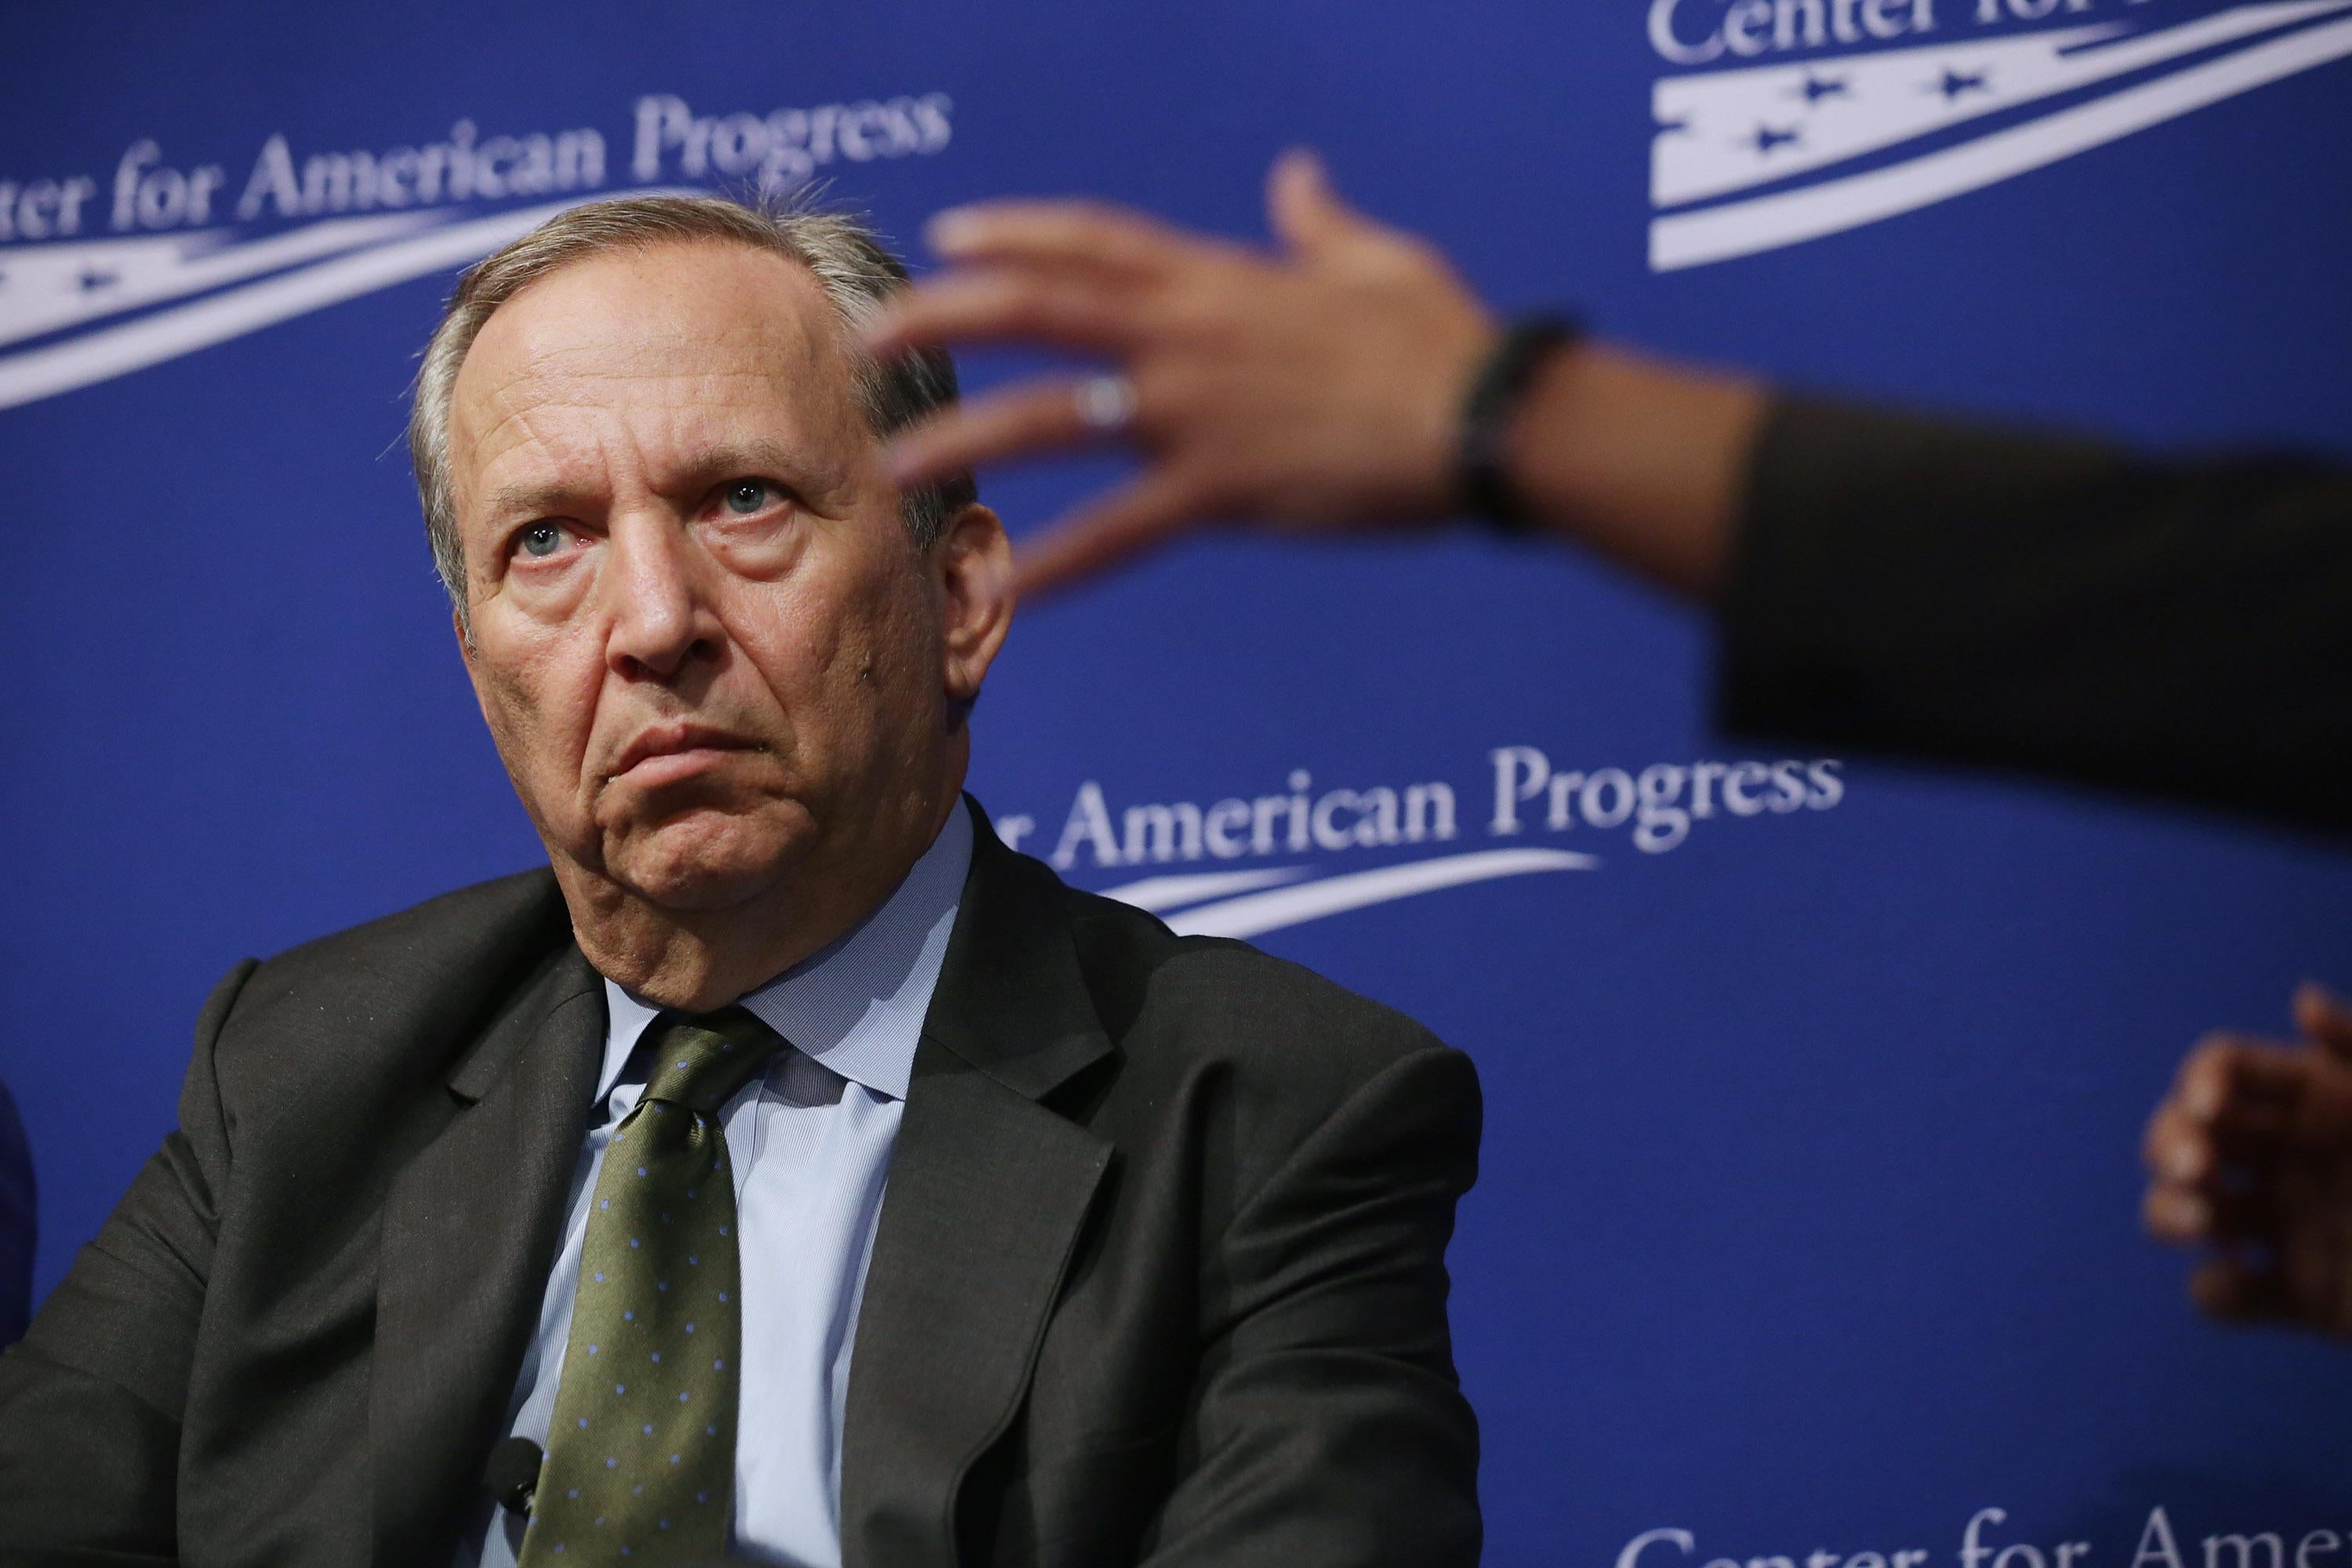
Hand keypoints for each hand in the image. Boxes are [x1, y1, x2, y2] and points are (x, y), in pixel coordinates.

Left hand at [863, 150, 1497, 596]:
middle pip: (1035, 309)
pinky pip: (1121, 531)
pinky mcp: (1224, 489)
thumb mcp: (1376, 261)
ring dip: (963, 440)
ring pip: (1050, 418)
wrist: (1488, 414)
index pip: (1091, 240)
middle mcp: (1187, 335)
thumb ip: (1317, 222)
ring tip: (892, 470)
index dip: (1014, 234)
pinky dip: (1061, 563)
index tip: (950, 235)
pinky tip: (1009, 590)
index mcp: (1218, 279)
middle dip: (941, 319)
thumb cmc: (1444, 338)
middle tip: (869, 344)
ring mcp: (1196, 412)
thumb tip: (1296, 176)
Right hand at [2143, 983, 2351, 1338]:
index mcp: (2320, 1100)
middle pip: (2184, 1133)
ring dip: (2169, 1212)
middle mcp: (2292, 1159)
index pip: (2228, 1069)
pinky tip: (2245, 1285)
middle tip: (2197, 1172)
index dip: (2201, 1081)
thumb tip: (2302, 1000)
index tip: (2210, 1107)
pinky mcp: (2297, 1300)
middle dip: (2169, 1144)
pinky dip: (2216, 1293)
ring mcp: (2289, 1229)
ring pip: (2184, 1208)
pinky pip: (2222, 1295)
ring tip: (2205, 1228)